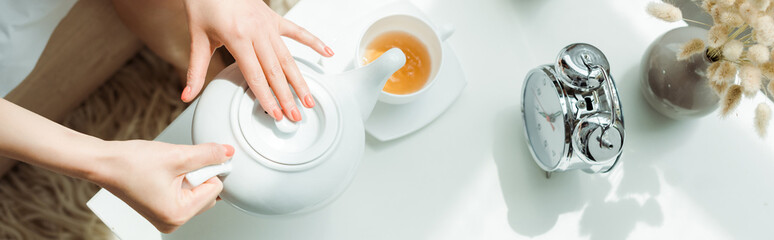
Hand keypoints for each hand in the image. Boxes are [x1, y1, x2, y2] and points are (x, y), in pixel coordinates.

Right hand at [95, 140, 233, 232]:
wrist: (104, 162)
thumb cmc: (130, 163)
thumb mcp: (177, 155)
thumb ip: (207, 154)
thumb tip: (228, 152)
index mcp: (178, 214)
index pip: (215, 188)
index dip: (207, 168)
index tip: (192, 159)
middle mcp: (173, 221)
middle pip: (209, 193)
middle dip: (198, 174)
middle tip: (177, 165)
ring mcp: (167, 217)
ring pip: (197, 192)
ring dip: (189, 176)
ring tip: (168, 169)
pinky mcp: (162, 209)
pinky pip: (184, 194)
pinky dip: (180, 179)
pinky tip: (165, 173)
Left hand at [180, 0, 333, 121]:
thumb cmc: (204, 3)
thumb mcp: (197, 38)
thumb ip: (195, 70)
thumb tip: (187, 94)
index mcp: (237, 37)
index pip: (255, 75)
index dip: (266, 97)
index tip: (275, 113)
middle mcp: (257, 32)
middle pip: (276, 71)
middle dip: (287, 97)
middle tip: (296, 116)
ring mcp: (268, 25)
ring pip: (288, 58)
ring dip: (300, 80)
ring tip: (309, 99)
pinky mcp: (274, 19)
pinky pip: (298, 32)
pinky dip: (314, 42)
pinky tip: (327, 53)